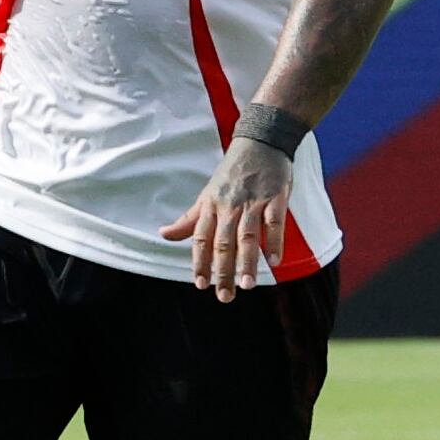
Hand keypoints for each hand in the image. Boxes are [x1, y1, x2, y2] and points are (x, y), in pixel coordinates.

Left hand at [162, 136, 294, 300]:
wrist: (259, 142)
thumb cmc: (232, 173)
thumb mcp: (207, 194)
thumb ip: (190, 219)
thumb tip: (164, 235)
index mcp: (210, 206)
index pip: (200, 238)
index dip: (199, 262)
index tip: (200, 284)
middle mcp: (229, 205)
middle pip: (223, 242)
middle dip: (223, 271)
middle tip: (224, 296)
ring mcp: (252, 201)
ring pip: (247, 235)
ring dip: (247, 262)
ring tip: (247, 285)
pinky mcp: (275, 196)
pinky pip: (275, 221)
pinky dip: (274, 241)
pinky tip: (274, 261)